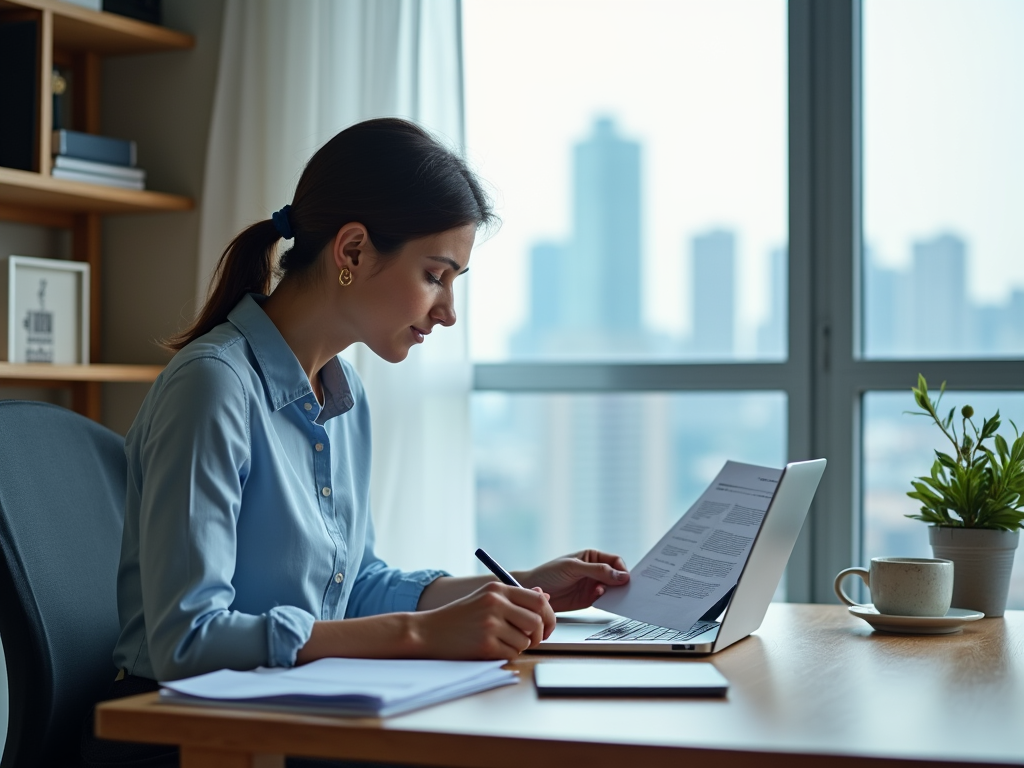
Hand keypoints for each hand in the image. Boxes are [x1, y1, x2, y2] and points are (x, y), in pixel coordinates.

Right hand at [410, 581, 555, 660]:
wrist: (428, 632)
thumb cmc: (459, 617)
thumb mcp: (485, 598)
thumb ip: (514, 598)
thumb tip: (544, 597)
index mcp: (497, 589)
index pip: (537, 601)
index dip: (548, 616)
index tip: (546, 626)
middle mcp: (495, 604)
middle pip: (536, 622)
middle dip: (538, 635)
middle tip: (530, 640)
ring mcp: (490, 624)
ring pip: (525, 641)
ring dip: (519, 646)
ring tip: (501, 642)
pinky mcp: (485, 645)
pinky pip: (512, 654)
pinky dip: (507, 655)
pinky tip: (492, 649)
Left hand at [518, 550, 629, 612]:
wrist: (534, 591)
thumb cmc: (549, 573)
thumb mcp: (574, 568)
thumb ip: (597, 570)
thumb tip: (621, 575)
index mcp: (592, 557)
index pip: (615, 561)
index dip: (622, 569)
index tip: (626, 579)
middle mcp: (595, 571)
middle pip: (617, 576)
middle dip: (623, 582)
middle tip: (627, 591)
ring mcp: (593, 585)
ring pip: (613, 589)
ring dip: (616, 593)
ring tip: (614, 597)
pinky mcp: (589, 600)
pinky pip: (604, 601)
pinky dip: (607, 602)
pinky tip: (601, 601)